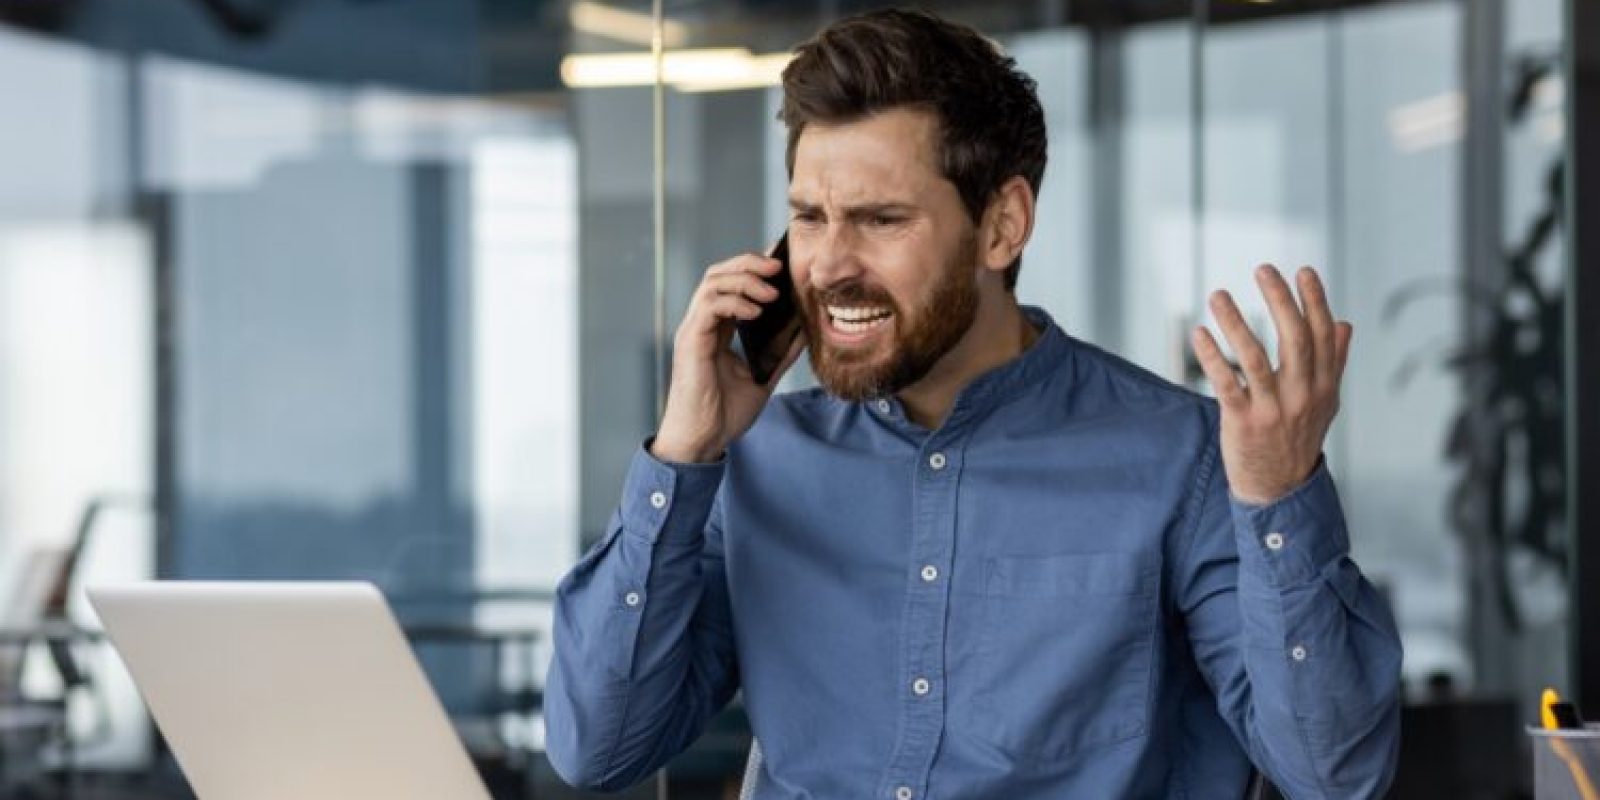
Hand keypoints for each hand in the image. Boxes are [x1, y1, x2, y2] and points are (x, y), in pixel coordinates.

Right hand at [652, 253, 807, 463]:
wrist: (703, 441)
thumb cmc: (724, 413)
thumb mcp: (763, 376)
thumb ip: (781, 352)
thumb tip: (807, 328)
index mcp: (718, 329)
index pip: (733, 285)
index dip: (756, 268)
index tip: (784, 262)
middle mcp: (703, 324)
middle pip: (719, 273)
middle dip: (750, 263)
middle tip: (779, 265)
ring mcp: (694, 331)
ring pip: (712, 283)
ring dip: (745, 279)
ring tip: (772, 290)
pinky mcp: (690, 342)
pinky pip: (709, 307)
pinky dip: (734, 302)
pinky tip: (757, 312)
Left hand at [1191, 265, 1351, 504]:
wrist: (1280, 490)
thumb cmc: (1298, 438)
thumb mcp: (1325, 402)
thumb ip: (1334, 362)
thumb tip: (1345, 323)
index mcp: (1325, 386)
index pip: (1323, 335)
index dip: (1314, 301)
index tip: (1302, 270)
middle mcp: (1303, 395)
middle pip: (1295, 339)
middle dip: (1280, 300)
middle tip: (1263, 269)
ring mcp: (1273, 410)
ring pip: (1255, 358)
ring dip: (1235, 322)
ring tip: (1217, 295)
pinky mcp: (1243, 423)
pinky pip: (1225, 384)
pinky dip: (1212, 357)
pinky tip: (1199, 334)